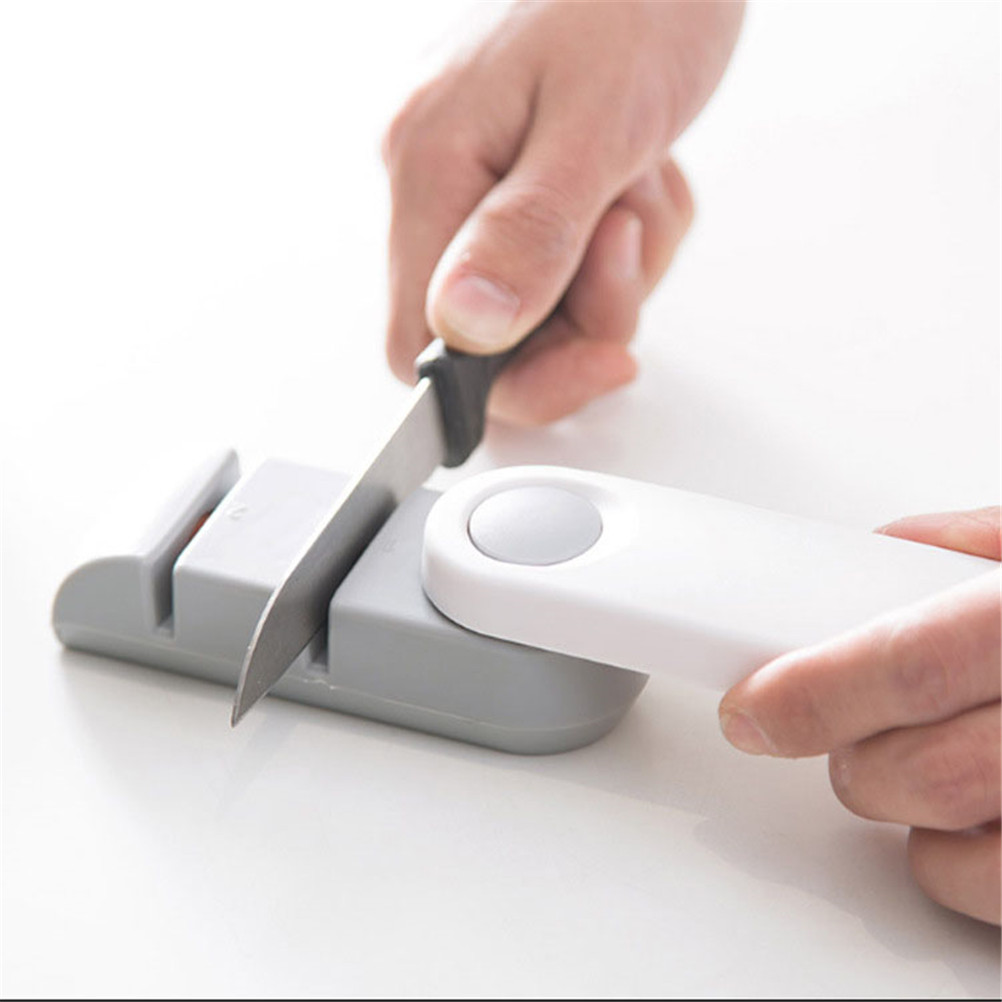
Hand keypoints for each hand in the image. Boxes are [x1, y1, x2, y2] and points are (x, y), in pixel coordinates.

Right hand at [383, 1, 743, 423]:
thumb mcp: (597, 123)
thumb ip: (529, 233)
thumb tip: (464, 330)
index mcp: (430, 167)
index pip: (422, 345)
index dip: (508, 382)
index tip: (598, 361)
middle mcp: (438, 180)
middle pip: (491, 333)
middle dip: (581, 315)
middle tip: (628, 244)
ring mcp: (476, 179)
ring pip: (539, 300)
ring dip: (611, 270)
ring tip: (637, 185)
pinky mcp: (518, 178)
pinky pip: (566, 259)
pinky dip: (618, 238)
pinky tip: (635, 175)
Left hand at [719, 507, 1000, 924]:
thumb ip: (975, 544)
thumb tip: (879, 554)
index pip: (913, 663)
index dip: (812, 691)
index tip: (752, 707)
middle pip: (923, 773)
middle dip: (852, 758)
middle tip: (842, 728)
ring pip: (961, 862)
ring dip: (910, 821)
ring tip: (928, 767)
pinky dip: (969, 871)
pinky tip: (987, 818)